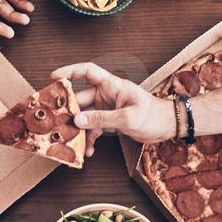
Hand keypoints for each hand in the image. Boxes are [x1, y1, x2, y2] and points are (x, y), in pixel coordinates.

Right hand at [54, 62, 173, 154]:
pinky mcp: (109, 120)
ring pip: (85, 116)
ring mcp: (106, 108)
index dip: (70, 71)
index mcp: (112, 85)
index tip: (54, 77)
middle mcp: (106, 94)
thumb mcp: (127, 117)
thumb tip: (78, 120)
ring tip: (72, 142)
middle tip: (56, 121)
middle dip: (69, 110)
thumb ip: (101, 119)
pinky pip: (93, 128)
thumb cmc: (153, 115)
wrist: (167, 127)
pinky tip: (89, 151)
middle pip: (80, 98)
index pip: (87, 71)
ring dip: (79, 130)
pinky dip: (90, 139)